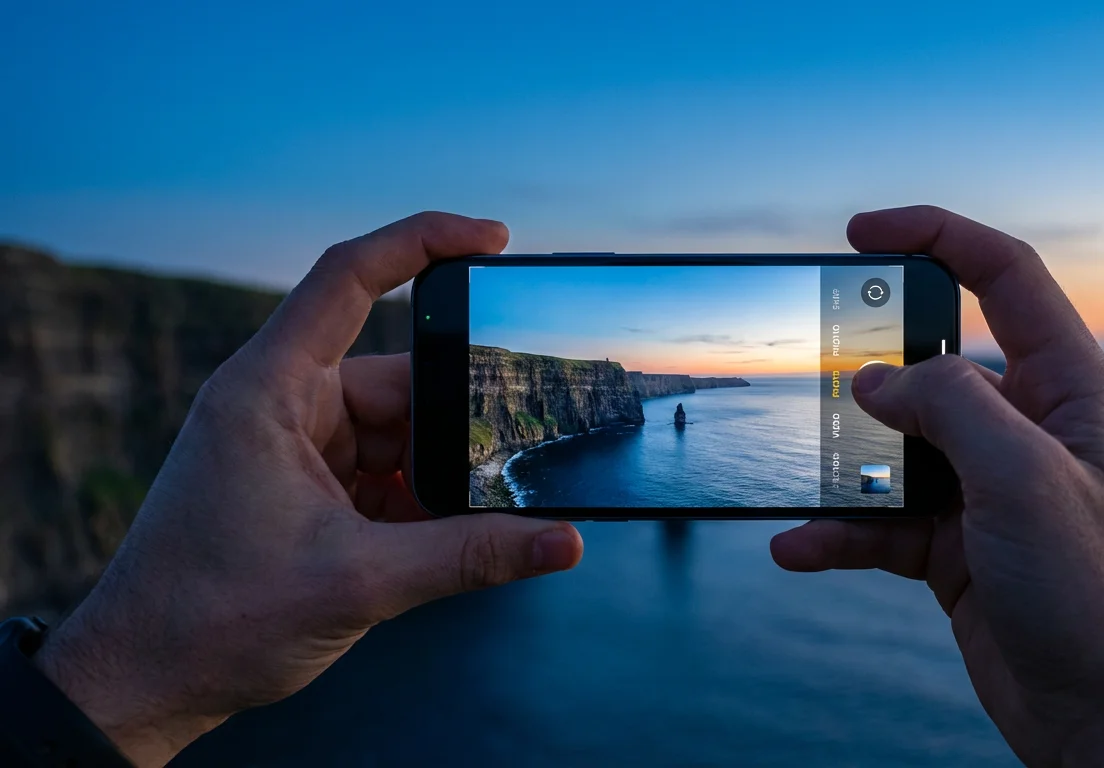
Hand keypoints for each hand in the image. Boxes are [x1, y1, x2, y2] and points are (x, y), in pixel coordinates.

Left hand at [33, 213, 584, 766]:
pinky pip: (384, 471)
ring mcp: (295, 447)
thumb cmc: (211, 621)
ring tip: (483, 511)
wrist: (145, 683)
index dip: (422, 242)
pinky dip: (420, 499)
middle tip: (516, 450)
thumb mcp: (359, 583)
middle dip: (458, 417)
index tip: (492, 239)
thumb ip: (470, 556)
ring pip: (398, 431)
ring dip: (440, 471)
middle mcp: (282, 405)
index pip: (349, 278)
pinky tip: (449, 534)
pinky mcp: (307, 488)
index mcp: (270, 392)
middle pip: (398, 375)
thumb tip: (562, 540)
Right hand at [772, 206, 1103, 766]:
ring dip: (842, 465)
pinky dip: (838, 531)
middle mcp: (1028, 431)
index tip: (859, 234)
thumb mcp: (1025, 480)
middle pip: (934, 366)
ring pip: (896, 450)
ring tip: (792, 473)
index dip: (935, 237)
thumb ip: (948, 409)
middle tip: (811, 371)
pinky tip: (797, 546)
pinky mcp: (958, 550)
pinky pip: (883, 523)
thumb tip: (875, 380)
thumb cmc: (1101, 596)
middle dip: (870, 369)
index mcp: (1070, 389)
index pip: (1005, 277)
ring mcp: (989, 492)